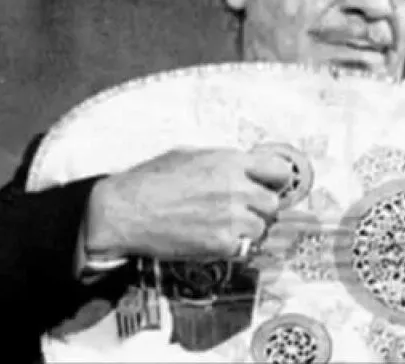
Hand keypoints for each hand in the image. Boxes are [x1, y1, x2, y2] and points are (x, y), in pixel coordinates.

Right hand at [83, 146, 296, 261]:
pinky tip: (211, 239)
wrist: (124, 210)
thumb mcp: (191, 155)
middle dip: (259, 208)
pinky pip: (243, 249)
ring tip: (221, 227)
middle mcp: (237, 189)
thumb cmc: (150, 181)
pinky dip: (232, 247)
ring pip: (260, 229)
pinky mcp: (222, 244)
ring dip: (246, 230)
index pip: (280, 171)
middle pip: (272, 204)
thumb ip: (223, 162)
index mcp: (231, 162)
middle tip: (240, 211)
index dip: (275, 181)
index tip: (268, 186)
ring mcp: (232, 218)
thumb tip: (243, 167)